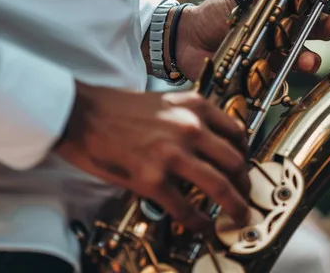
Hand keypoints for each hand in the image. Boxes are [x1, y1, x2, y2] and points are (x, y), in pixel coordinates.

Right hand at [56, 83, 250, 233]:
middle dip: (245, 184)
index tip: (244, 166)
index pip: (237, 132)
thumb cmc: (120, 107)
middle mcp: (190, 127)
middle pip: (235, 162)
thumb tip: (211, 143)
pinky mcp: (152, 179)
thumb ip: (192, 117)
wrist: (83, 115)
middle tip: (245, 196)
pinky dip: (199, 222)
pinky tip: (203, 227)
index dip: (246, 155)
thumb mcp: (167, 100)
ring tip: (237, 217)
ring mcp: (173, 154)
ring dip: (234, 206)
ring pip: (220, 186)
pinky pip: (186, 208)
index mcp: (195, 105)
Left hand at [175, 0, 329, 81]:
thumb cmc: (213, 15)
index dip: (320, 12)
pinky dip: (280, 84)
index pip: (305, 12)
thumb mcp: (237, 2)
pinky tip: (283, 82)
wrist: (186, 39)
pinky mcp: (256, 78)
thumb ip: (259, 1)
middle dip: (322, 33)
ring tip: (309, 61)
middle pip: (307, 36)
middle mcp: (277, 37)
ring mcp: (268, 59)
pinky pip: (272, 83)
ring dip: (306, 61)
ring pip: (294, 61)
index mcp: (276, 15)